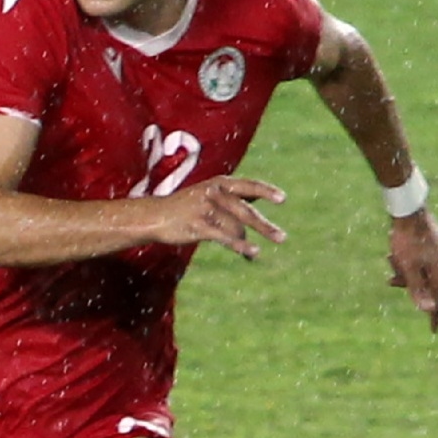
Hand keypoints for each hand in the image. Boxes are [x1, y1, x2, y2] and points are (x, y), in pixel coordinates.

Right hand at [147, 176, 286, 259]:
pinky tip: (252, 253)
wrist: (154, 216)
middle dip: (264, 227)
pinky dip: (240, 246)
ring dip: (248, 241)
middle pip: (245, 211)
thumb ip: (236, 194)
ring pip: (235, 227)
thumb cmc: (186, 205)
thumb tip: (264, 195)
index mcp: (220, 183)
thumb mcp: (210, 193)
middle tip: (282, 238)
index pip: (249, 186)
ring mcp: (205, 209)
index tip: (283, 199)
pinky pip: (224, 237)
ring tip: (259, 252)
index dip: (266, 192)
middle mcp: (214, 194)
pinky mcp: (197, 226)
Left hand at [387, 208, 437, 332]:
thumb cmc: (406, 242)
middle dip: (408, 285)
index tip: (433, 332)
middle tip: (390, 278)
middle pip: (428, 286)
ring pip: (425, 273)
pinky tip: (399, 253)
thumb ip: (416, 290)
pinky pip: (428, 263)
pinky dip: (413, 263)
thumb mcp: (407, 269)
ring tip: (391, 259)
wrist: (410, 212)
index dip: (433, 318)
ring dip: (407, 272)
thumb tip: (428, 311)